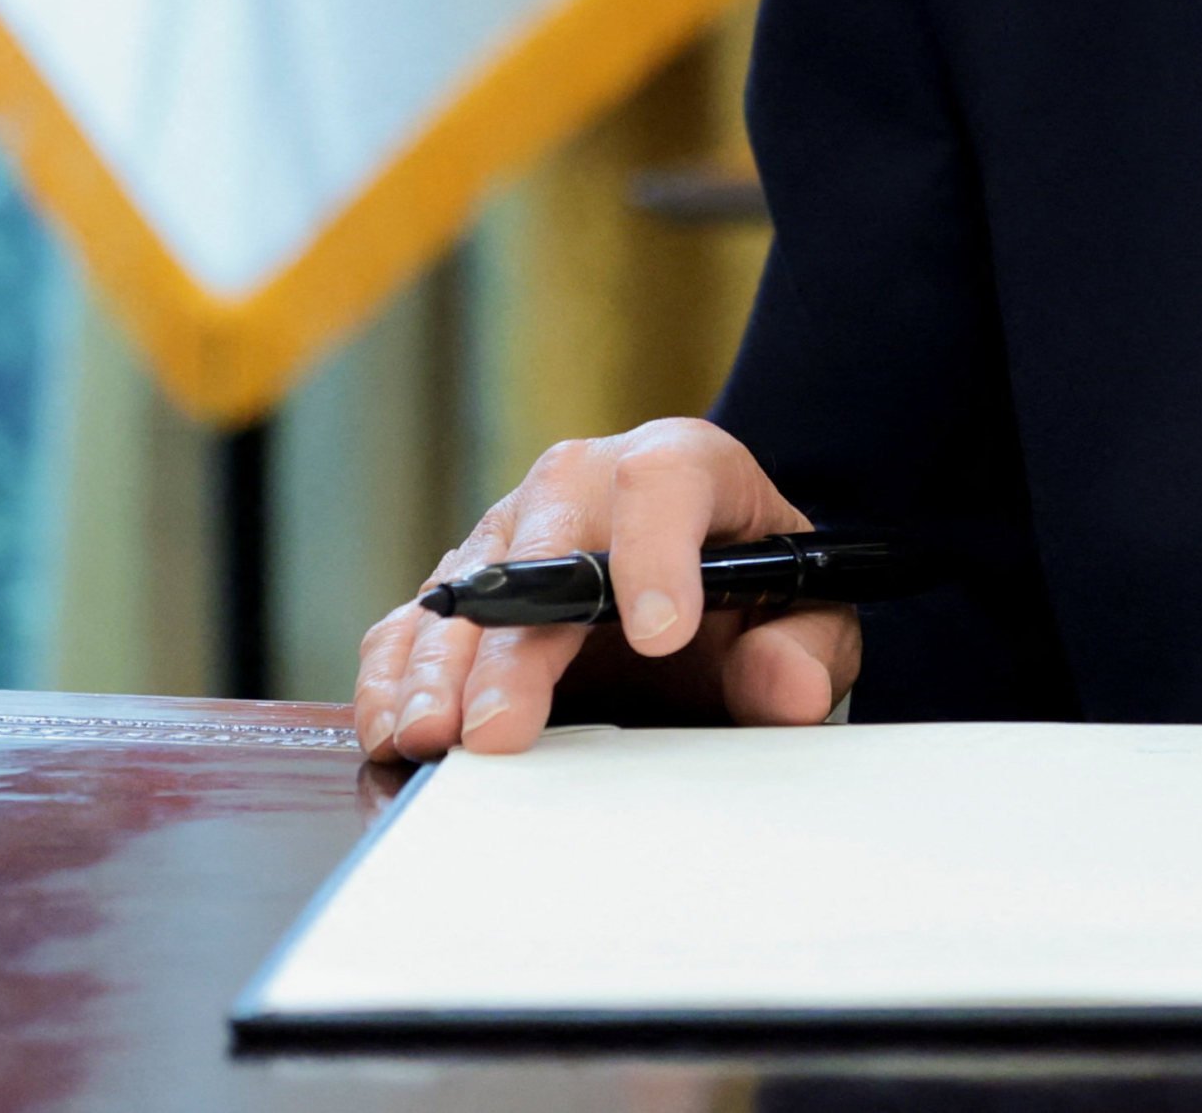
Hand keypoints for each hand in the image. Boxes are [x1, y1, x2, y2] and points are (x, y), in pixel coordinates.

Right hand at [353, 417, 856, 763]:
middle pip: (541, 542)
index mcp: (685, 465)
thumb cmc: (754, 594)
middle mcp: (583, 484)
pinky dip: (393, 681)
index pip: (665, 478)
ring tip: (432, 736)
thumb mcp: (807, 616)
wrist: (705, 596)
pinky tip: (395, 732)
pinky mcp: (460, 590)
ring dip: (439, 668)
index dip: (658, 553)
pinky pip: (409, 627)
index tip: (661, 635)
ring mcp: (511, 533)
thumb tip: (786, 683)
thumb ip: (806, 646)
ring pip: (463, 588)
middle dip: (517, 642)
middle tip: (503, 727)